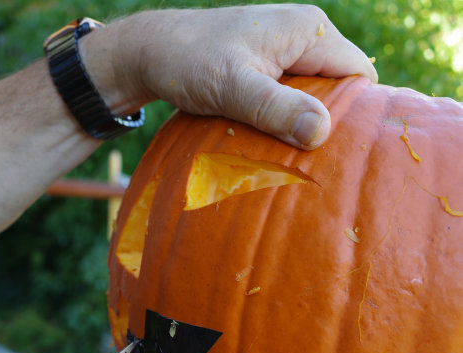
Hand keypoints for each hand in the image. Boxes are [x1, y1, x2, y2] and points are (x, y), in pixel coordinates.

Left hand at [85, 5, 377, 149]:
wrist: (151, 53)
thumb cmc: (188, 62)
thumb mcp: (232, 86)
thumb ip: (275, 107)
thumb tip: (321, 132)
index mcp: (308, 30)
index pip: (358, 74)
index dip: (359, 112)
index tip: (345, 151)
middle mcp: (302, 36)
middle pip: (339, 86)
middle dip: (332, 121)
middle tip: (320, 162)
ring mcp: (284, 52)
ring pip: (314, 94)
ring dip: (305, 124)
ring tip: (299, 158)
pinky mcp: (266, 69)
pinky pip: (290, 97)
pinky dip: (286, 120)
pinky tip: (277, 144)